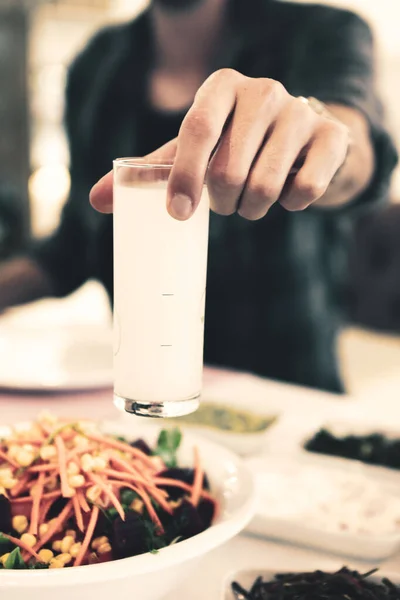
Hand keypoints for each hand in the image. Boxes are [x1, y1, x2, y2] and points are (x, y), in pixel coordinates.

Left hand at [90, 69, 349, 219]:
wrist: (303, 139)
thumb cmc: (237, 145)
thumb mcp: (194, 152)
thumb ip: (152, 172)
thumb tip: (97, 201)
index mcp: (222, 87)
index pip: (196, 129)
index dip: (184, 176)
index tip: (178, 214)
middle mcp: (263, 91)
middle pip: (229, 171)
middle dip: (223, 203)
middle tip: (226, 202)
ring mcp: (302, 112)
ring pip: (265, 187)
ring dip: (253, 209)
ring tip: (252, 200)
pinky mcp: (332, 137)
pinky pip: (304, 190)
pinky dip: (291, 205)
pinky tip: (288, 191)